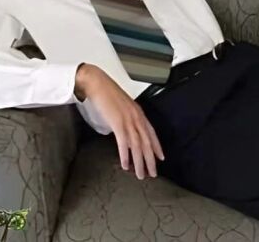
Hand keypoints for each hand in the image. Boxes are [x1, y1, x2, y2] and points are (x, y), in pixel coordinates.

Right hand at [75, 64, 163, 178]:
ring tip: (140, 175)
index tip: (161, 158)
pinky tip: (125, 165)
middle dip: (151, 160)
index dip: (157, 146)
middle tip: (153, 174)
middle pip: (147, 142)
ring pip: (137, 145)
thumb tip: (126, 132)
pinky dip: (126, 155)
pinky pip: (124, 142)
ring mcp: (128, 120)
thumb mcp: (122, 107)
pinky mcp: (117, 122)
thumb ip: (127, 119)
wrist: (97, 84)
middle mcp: (136, 117)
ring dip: (139, 162)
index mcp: (138, 112)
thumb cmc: (107, 94)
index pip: (151, 132)